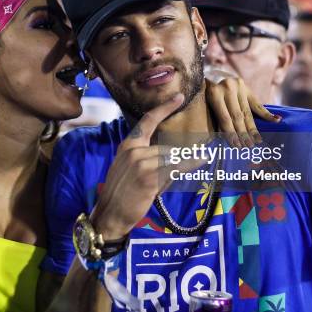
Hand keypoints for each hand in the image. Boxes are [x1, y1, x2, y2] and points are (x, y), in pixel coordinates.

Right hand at [90, 94, 205, 240]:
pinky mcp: (149, 176)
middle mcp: (134, 150)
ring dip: (184, 165)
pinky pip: (175, 168)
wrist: (110, 214)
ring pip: (173, 158)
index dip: (164, 108)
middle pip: (168, 148)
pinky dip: (191, 164)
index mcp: (128, 145)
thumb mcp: (129, 168)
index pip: (148, 121)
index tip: (179, 97)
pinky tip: (202, 161)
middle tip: (189, 163)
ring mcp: (141, 162)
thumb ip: (149, 158)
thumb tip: (178, 154)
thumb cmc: (123, 193)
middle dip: (179, 160)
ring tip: (190, 169)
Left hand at [204, 68, 279, 146]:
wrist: (209, 70)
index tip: (235, 145)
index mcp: (214, 93)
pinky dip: (266, 113)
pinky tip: (277, 120)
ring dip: (252, 128)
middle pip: (237, 116)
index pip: (225, 118)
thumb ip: (213, 115)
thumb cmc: (203, 92)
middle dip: (243, 133)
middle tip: (247, 146)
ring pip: (247, 111)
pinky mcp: (245, 86)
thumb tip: (222, 137)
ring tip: (257, 140)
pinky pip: (256, 102)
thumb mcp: (204, 101)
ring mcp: (238, 86)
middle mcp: (227, 88)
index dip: (231, 133)